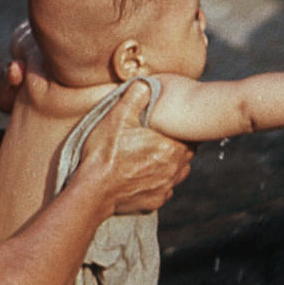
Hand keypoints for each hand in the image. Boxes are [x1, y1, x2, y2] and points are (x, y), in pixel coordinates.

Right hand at [78, 82, 192, 214]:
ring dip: (172, 163)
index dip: (181, 127)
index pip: (190, 133)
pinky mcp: (156, 201)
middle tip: (161, 137)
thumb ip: (136, 96)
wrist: (93, 192)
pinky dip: (160, 181)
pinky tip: (146, 174)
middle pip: (187, 152)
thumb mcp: (116, 117)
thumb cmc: (104, 154)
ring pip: (179, 171)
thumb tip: (146, 84)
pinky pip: (166, 189)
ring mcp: (166, 186)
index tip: (171, 123)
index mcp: (170, 146)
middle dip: (178, 144)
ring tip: (155, 155)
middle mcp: (174, 168)